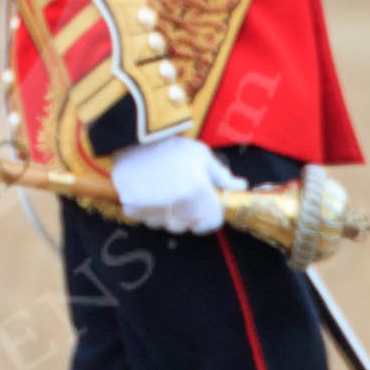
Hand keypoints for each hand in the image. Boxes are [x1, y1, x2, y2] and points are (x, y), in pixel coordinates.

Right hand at [110, 139, 245, 233]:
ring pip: (166, 224)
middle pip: (188, 225)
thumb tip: (239, 186)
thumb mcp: (199, 153)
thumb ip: (220, 174)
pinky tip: (147, 193)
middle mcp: (179, 205)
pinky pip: (146, 220)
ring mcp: (156, 211)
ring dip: (166, 214)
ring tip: (161, 191)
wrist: (129, 144)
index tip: (203, 209)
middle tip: (178, 194)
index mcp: (199, 191)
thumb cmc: (167, 148)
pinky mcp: (134, 210)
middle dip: (186, 214)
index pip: (212, 222)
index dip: (209, 217)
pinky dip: (148, 211)